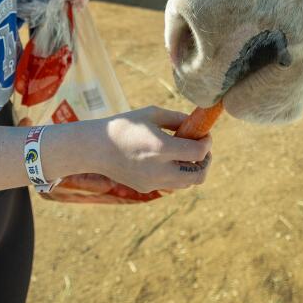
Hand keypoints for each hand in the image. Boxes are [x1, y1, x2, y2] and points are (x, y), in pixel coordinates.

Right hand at [90, 106, 212, 193]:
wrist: (95, 148)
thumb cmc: (124, 125)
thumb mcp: (152, 114)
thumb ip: (177, 118)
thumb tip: (196, 123)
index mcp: (161, 148)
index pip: (198, 153)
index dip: (207, 143)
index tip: (205, 134)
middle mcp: (159, 169)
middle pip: (199, 176)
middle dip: (206, 162)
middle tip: (202, 148)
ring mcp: (152, 182)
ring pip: (187, 183)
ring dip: (192, 169)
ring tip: (184, 153)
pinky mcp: (145, 188)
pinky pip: (171, 184)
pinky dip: (177, 174)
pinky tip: (167, 159)